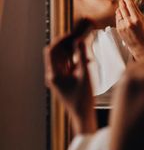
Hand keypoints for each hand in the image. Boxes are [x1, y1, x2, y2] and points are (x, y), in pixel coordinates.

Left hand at [44, 19, 96, 133]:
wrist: (82, 114)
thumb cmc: (83, 99)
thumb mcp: (85, 75)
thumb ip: (82, 57)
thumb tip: (79, 42)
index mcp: (54, 74)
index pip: (52, 51)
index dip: (61, 40)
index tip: (72, 34)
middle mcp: (53, 75)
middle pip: (55, 53)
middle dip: (65, 44)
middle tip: (77, 36)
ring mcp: (57, 78)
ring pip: (60, 59)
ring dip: (70, 50)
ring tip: (82, 44)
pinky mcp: (63, 80)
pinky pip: (66, 65)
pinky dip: (73, 59)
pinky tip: (84, 57)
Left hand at [116, 0, 143, 59]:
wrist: (139, 46)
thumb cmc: (143, 33)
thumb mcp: (143, 21)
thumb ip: (137, 11)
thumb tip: (131, 2)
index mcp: (137, 19)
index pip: (130, 5)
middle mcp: (129, 22)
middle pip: (122, 7)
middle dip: (122, 2)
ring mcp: (122, 26)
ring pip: (118, 12)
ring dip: (120, 9)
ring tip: (124, 10)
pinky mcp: (118, 29)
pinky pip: (117, 19)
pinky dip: (119, 16)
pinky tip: (123, 18)